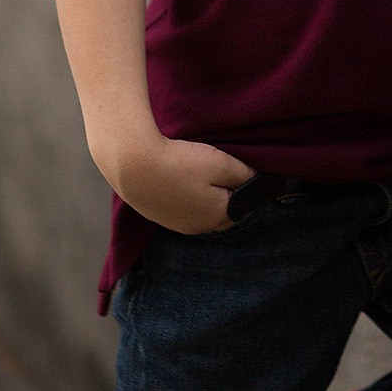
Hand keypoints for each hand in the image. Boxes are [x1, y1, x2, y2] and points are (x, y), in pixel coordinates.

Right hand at [101, 132, 255, 234]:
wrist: (134, 165)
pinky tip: (179, 178)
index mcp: (218, 216)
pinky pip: (181, 208)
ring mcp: (176, 224)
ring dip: (204, 196)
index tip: (241, 169)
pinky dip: (185, 196)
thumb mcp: (221, 163)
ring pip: (201, 210)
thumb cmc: (180, 163)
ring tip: (198, 172)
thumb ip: (244, 174)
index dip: (244, 187)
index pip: (243, 206)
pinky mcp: (158, 217)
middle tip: (220, 168)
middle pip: (222, 211)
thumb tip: (257, 180)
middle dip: (226, 193)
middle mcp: (198, 227)